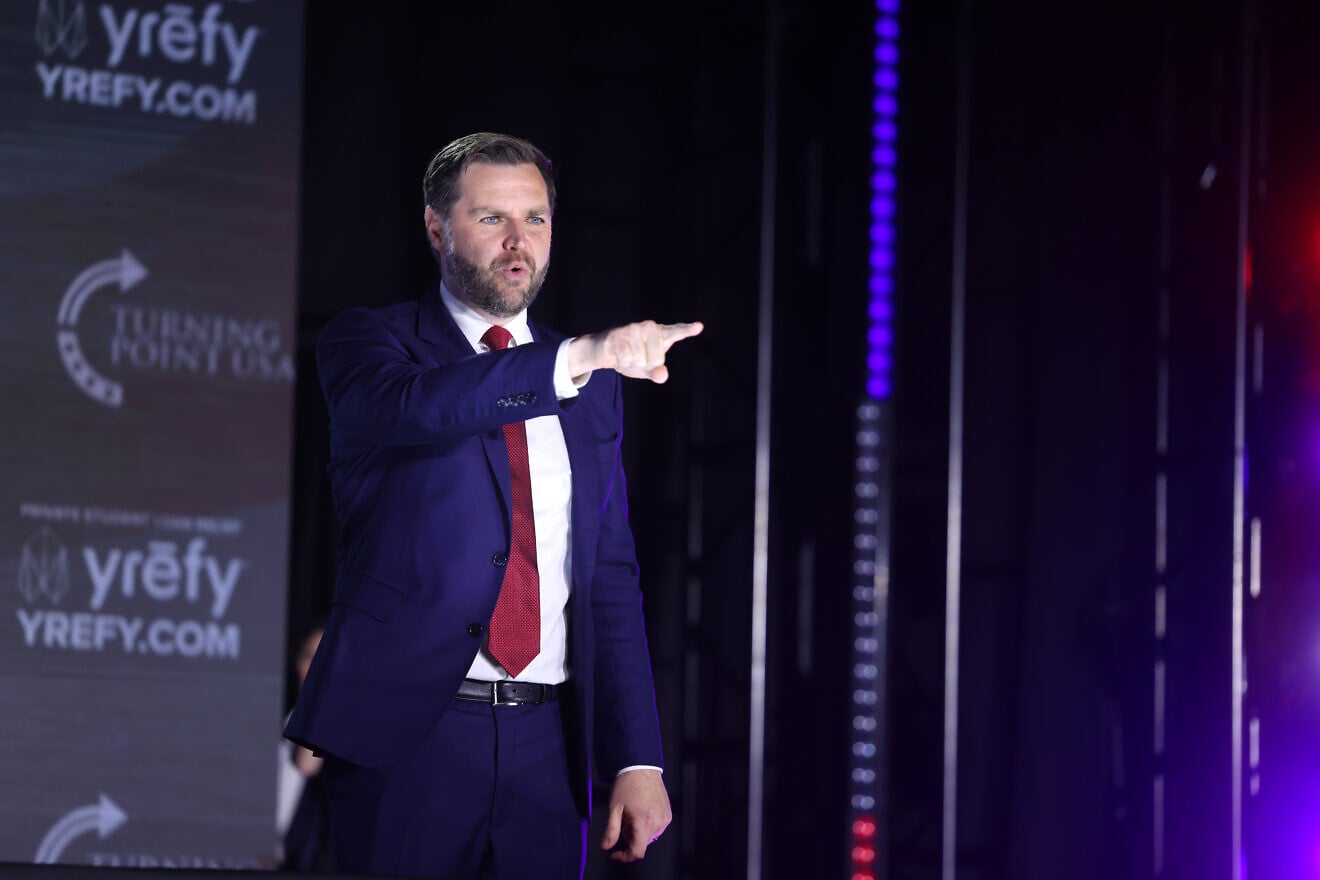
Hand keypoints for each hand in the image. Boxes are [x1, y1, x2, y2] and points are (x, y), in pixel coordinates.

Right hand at [567, 320, 702, 383]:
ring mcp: (633, 328)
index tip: (698, 326)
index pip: (676, 332)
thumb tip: (662, 375)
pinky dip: (623, 362)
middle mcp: (649, 327)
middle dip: (647, 365)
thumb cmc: (631, 358)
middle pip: (657, 358)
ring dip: (632, 363)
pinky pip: (627, 357)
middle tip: (638, 358)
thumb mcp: (646, 369)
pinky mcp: (618, 334)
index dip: (687, 330)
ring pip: (640, 359)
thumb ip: (657, 373)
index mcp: (661, 334)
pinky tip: (618, 354)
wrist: (604, 351)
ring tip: (628, 354)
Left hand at [600, 768, 671, 862]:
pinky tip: (642, 810)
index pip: (637, 852)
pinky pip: (657, 827)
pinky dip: (648, 824)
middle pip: (642, 843)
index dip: (625, 856)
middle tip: (624, 820)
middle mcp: (657, 822)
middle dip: (630, 837)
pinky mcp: (668, 814)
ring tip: (634, 812)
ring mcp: (664, 818)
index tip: (616, 853)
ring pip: (649, 836)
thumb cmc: (628, 785)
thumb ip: (610, 831)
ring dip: (639, 831)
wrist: (641, 768)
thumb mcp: (614, 808)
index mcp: (644, 822)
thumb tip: (606, 846)